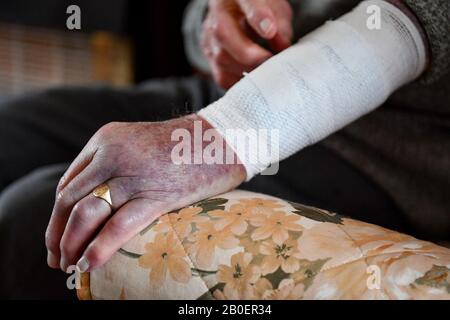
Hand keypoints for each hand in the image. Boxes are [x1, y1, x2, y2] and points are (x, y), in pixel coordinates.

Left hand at [45, 115, 245, 271]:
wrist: (223, 137)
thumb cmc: (184, 145)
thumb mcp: (140, 144)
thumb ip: (116, 163)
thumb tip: (100, 200)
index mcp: (105, 139)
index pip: (68, 183)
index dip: (58, 215)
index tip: (57, 235)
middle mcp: (113, 154)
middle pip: (69, 200)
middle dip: (57, 233)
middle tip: (56, 258)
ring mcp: (134, 174)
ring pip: (87, 213)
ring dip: (71, 244)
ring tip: (70, 265)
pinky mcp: (158, 194)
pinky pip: (119, 225)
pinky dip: (99, 248)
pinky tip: (89, 264)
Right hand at [202, 0, 292, 87]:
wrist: (236, 13)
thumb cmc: (259, 9)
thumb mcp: (275, 9)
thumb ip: (280, 24)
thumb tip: (282, 46)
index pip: (245, 0)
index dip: (257, 16)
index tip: (271, 32)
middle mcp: (217, 13)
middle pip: (223, 33)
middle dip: (249, 54)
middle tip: (270, 62)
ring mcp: (209, 36)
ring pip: (221, 58)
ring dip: (246, 69)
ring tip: (266, 73)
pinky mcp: (209, 56)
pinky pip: (221, 76)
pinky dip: (240, 82)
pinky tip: (254, 80)